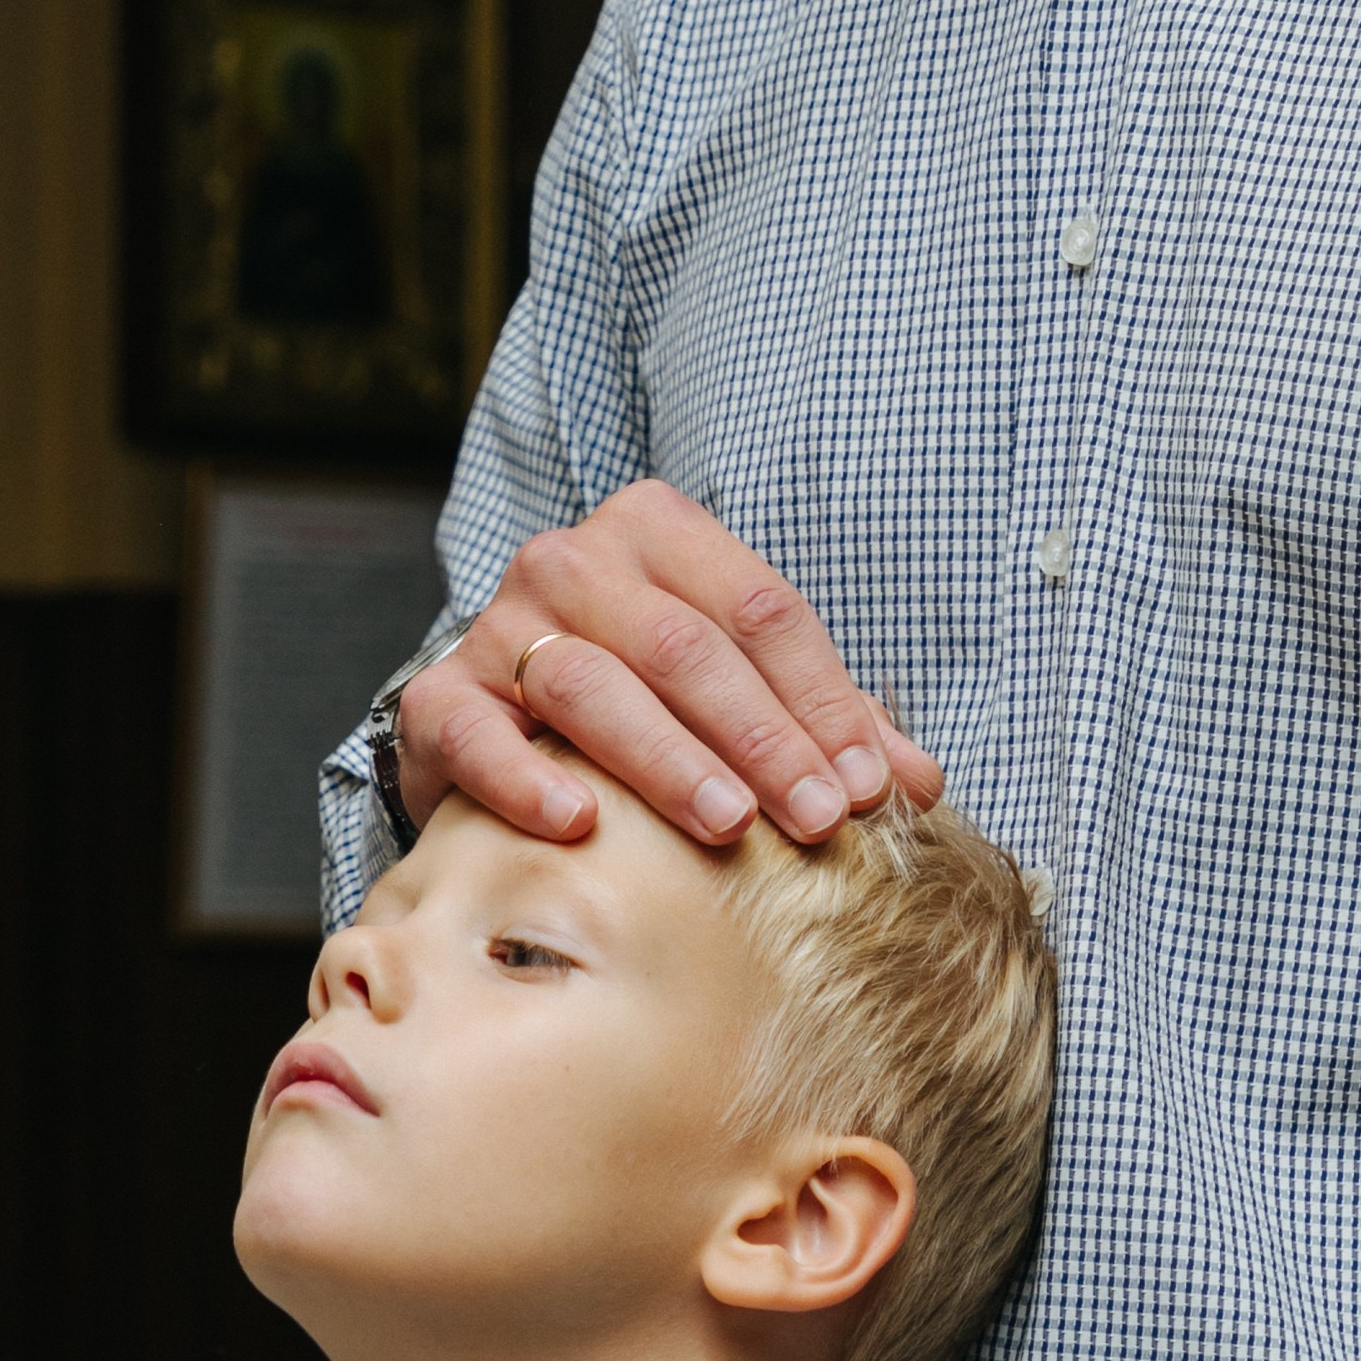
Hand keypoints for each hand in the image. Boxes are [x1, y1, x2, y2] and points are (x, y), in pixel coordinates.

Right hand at [396, 479, 941, 850]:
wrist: (494, 719)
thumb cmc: (639, 701)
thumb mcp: (737, 694)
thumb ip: (823, 726)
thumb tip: (919, 786)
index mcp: (657, 533)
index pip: (761, 611)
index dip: (823, 703)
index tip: (871, 789)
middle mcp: (572, 563)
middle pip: (684, 647)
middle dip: (761, 739)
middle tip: (816, 819)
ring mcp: (500, 627)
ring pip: (592, 685)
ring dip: (668, 761)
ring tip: (727, 827)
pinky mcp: (441, 699)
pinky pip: (479, 734)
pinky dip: (527, 779)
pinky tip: (581, 824)